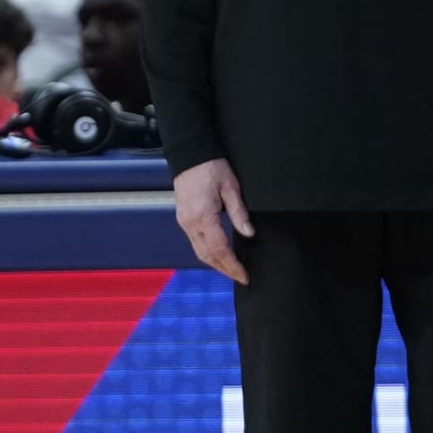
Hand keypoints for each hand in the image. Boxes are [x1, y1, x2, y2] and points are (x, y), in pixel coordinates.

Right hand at [173, 158, 254, 284]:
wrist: (190, 155)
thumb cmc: (212, 167)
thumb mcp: (231, 187)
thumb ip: (239, 212)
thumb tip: (249, 234)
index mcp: (203, 216)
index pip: (219, 249)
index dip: (232, 265)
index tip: (244, 275)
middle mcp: (190, 224)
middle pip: (207, 255)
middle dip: (224, 269)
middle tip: (240, 277)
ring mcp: (184, 222)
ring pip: (199, 251)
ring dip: (215, 263)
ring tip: (231, 270)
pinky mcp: (182, 219)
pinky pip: (195, 242)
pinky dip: (207, 252)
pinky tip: (218, 254)